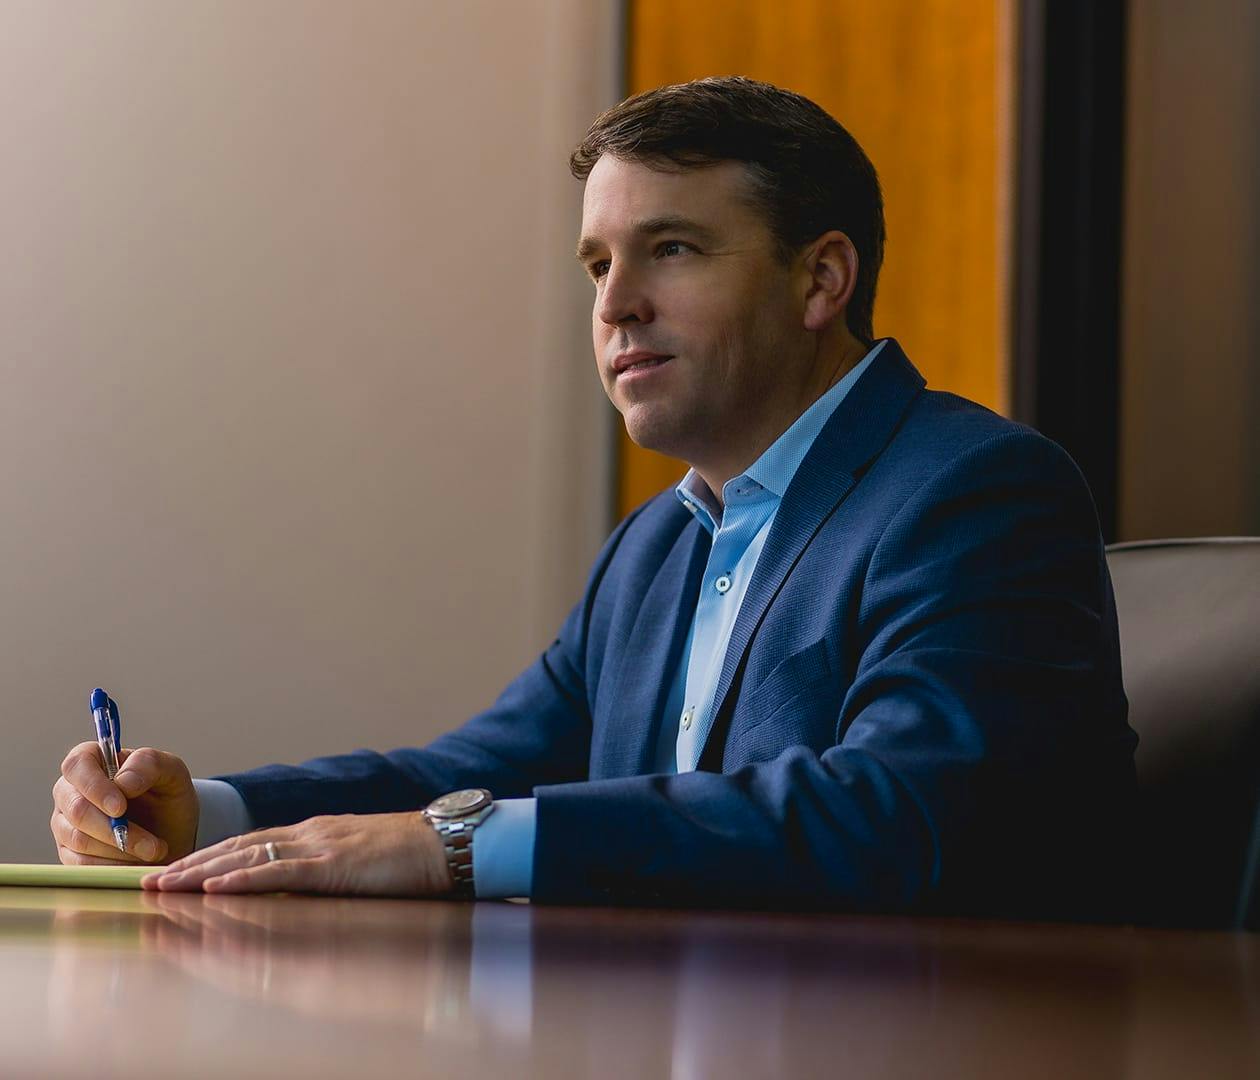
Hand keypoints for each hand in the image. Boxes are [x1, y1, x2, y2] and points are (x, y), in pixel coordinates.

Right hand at [51, 742, 198, 864]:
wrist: (172, 831)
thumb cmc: (168, 794)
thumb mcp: (171, 772)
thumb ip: (149, 765)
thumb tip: (122, 782)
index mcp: (90, 760)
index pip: (77, 765)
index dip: (95, 787)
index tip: (120, 808)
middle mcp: (70, 790)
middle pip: (77, 809)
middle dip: (115, 828)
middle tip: (150, 843)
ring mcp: (65, 823)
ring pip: (79, 839)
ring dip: (120, 849)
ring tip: (153, 851)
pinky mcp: (69, 852)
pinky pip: (80, 863)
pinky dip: (111, 866)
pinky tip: (136, 863)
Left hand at [140, 812, 455, 896]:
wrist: (448, 843)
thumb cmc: (412, 857)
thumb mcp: (360, 861)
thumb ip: (328, 869)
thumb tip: (300, 888)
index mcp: (316, 833)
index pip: (251, 844)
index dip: (211, 856)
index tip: (176, 870)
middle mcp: (310, 833)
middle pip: (238, 847)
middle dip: (190, 863)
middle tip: (149, 878)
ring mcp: (320, 845)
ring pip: (247, 857)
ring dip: (200, 871)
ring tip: (164, 884)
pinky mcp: (333, 865)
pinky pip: (279, 872)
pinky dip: (242, 878)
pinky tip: (213, 886)